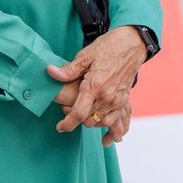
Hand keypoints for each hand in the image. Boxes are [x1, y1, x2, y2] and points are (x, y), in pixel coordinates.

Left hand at [48, 26, 147, 145]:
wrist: (132, 43)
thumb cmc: (109, 46)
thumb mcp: (86, 54)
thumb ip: (68, 69)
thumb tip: (50, 72)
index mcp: (95, 86)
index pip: (78, 113)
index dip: (67, 123)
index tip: (59, 127)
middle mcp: (108, 97)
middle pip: (89, 120)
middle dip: (77, 119)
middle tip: (68, 109)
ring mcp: (118, 100)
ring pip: (102, 123)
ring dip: (92, 123)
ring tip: (83, 119)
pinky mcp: (125, 99)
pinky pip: (120, 122)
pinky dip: (114, 132)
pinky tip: (108, 139)